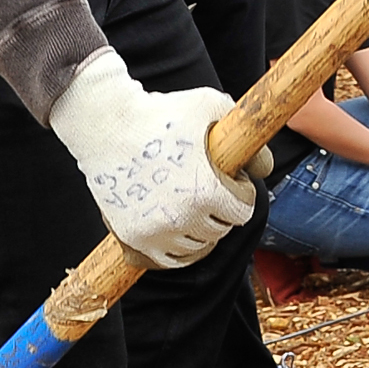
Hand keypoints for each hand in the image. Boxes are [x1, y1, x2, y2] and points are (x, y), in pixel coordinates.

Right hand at [47, 50, 252, 268]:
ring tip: (191, 203)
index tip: (230, 179)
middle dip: (221, 209)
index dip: (240, 192)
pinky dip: (180, 249)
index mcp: (208, 192)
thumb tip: (263, 169)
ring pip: (197, 246)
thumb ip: (248, 139)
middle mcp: (183, 218)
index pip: (243, 211)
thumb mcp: (213, 107)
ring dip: (200, 229)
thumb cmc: (161, 111)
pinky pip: (170, 261)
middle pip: (221, 230)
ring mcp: (156, 232)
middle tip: (207, 188)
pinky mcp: (134, 238)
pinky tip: (180, 228)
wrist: (105, 123)